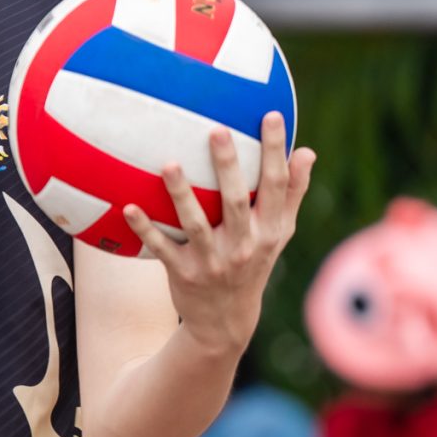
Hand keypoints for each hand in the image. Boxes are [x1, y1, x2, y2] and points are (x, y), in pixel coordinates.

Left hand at [121, 112, 315, 356]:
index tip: (270, 115)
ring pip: (195, 223)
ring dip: (181, 195)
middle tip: (216, 130)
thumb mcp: (278, 234)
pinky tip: (128, 206)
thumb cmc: (253, 262)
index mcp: (269, 230)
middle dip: (228, 166)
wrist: (225, 321)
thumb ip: (291, 194)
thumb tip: (308, 152)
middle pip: (235, 200)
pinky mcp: (184, 274)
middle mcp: (244, 245)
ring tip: (169, 164)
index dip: (275, 150)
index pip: (275, 184)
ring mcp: (213, 261)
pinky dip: (145, 229)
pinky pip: (161, 248)